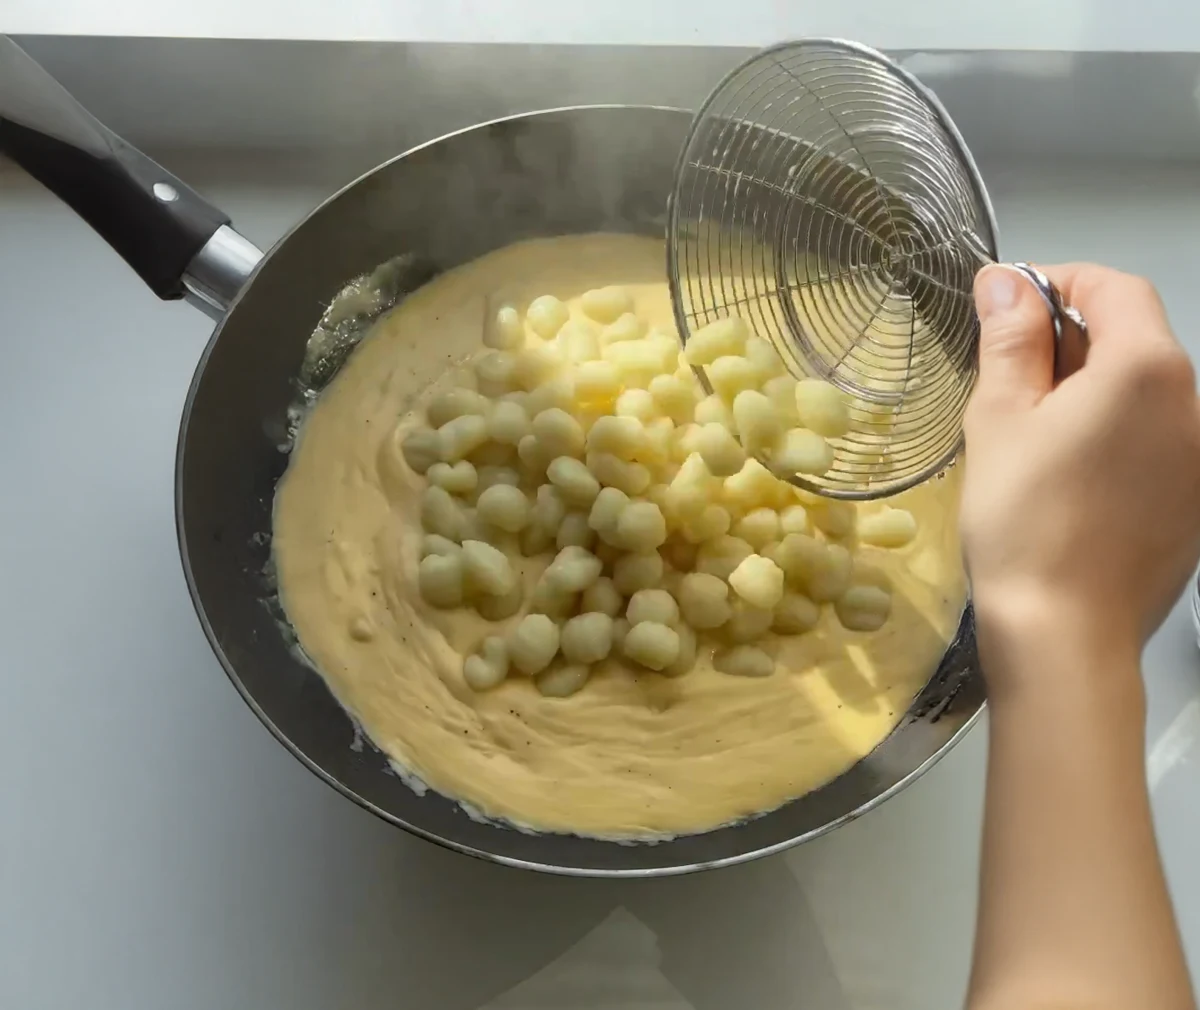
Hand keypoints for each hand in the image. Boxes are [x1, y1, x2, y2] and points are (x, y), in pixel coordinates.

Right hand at [962, 263, 1199, 665]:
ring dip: (1092, 390)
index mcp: (1147, 369)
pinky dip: (1117, 435)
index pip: (1114, 287)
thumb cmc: (1022, 519)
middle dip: (1071, 341)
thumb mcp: (999, 419)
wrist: (1066, 634)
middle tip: (1005, 379)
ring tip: (1033, 436)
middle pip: (1135, 339)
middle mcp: (1196, 403)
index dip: (1058, 283)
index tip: (1005, 308)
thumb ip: (1010, 339)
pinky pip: (1160, 441)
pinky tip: (1071, 478)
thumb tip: (1005, 280)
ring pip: (1147, 393)